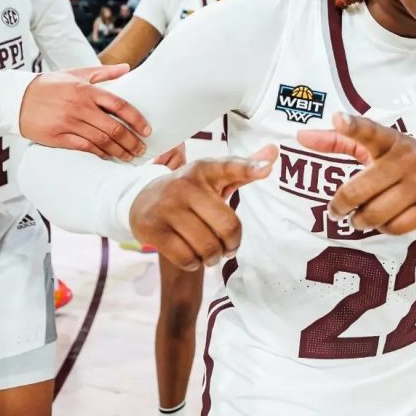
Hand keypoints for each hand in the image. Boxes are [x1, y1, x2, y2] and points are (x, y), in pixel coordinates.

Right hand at [19, 64, 150, 160]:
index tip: (147, 130)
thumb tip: (128, 67)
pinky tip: (108, 158)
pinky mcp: (57, 137)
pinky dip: (98, 154)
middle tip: (141, 149)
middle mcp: (79, 107)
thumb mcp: (75, 74)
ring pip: (100, 140)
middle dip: (131, 141)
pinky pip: (83, 148)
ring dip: (118, 151)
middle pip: (113, 127)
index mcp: (86, 90)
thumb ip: (103, 72)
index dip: (136, 119)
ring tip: (129, 157)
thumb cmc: (49, 85)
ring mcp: (68, 123)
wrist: (16, 98)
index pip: (119, 105)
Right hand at [129, 145, 277, 270]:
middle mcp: (185, 184)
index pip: (229, 167)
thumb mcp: (214, 177)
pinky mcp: (152, 228)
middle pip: (227, 225)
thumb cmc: (191, 192)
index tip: (267, 169)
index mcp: (204, 170)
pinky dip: (194, 264)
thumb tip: (274, 151)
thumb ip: (244, 168)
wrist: (141, 200)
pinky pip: (185, 257)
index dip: (250, 168)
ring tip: (211, 254)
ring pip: (207, 246)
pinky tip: (193, 258)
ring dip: (213, 258)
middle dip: (232, 244)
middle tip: (228, 248)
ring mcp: (167, 206)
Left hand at [296, 112, 415, 235]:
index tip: (339, 118)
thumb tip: (301, 136)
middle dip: (341, 205)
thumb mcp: (377, 145)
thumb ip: (338, 140)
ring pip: (376, 213)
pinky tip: (384, 222)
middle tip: (335, 210)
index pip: (371, 132)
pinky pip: (396, 227)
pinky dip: (384, 228)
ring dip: (361, 220)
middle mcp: (408, 159)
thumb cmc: (403, 159)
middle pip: (360, 190)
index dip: (354, 126)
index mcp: (391, 140)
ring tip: (359, 219)